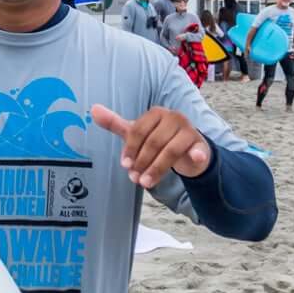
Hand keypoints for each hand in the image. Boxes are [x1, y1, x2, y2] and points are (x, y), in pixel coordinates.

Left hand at [89, 104, 209, 187]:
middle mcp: (174, 117)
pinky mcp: (200, 144)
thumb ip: (116, 124)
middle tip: (134, 179)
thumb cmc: (159, 140)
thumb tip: (93, 109)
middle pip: (153, 142)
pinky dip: (197, 154)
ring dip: (156, 169)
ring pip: (170, 151)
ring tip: (145, 183)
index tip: (125, 165)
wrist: (187, 150)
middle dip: (142, 162)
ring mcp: (189, 130)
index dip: (130, 149)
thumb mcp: (137, 133)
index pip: (138, 131)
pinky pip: (198, 149)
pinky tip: (195, 159)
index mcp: (156, 113)